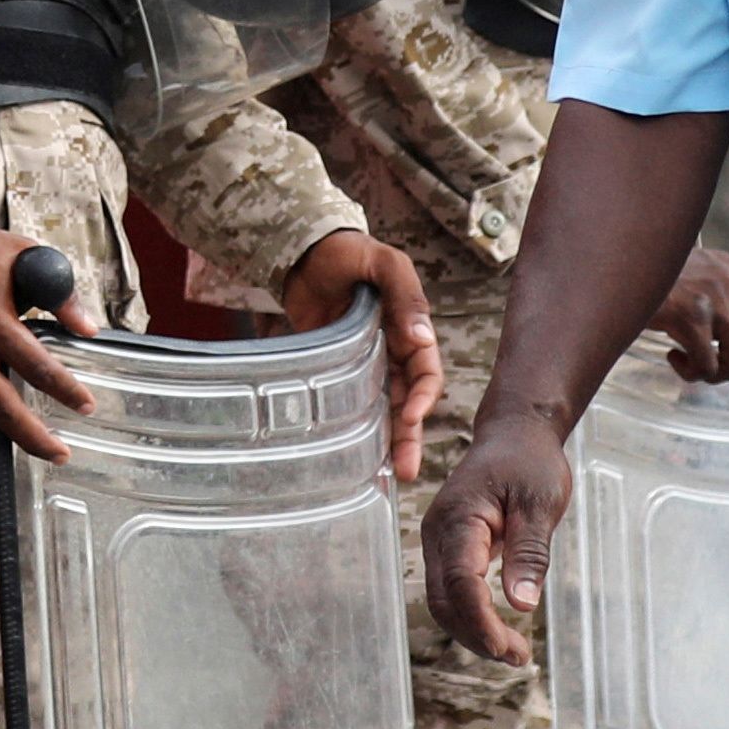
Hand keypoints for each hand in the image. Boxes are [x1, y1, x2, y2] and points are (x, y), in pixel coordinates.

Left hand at [282, 228, 444, 480]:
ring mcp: (368, 365)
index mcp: (411, 331)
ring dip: (389, 442)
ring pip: (385, 410)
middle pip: (408, 402)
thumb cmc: (347, 252)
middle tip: (405, 470)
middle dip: (409, 437)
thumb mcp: (383, 263)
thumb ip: (404, 294)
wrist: (302, 253)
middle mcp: (395, 354)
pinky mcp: (340, 372)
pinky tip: (358, 457)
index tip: (410, 417)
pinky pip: (355, 405)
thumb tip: (422, 336)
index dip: (421, 397)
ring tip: (386, 476)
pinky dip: (360, 430)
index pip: (426, 373)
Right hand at [422, 412, 574, 666]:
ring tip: (513, 651)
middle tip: (519, 657)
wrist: (513, 434)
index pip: (461, 582)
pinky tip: (498, 627)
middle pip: (443, 600)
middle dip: (477, 635)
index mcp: (459, 519)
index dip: (480, 621)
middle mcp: (438, 532)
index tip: (508, 648)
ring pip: (442, 600)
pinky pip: (449, 590)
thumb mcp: (540, 504)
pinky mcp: (447, 546)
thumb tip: (522, 603)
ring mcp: (438, 540)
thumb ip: (529, 552)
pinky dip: (470, 614)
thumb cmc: (529, 462)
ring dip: (473, 630)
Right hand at [651, 245, 728, 383]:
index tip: (717, 352)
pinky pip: (707, 365)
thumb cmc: (639, 277)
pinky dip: (691, 372)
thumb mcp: (684, 273)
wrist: (607, 266)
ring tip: (692, 366)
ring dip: (717, 374)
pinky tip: (671, 356)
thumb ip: (710, 294)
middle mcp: (728, 282)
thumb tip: (725, 339)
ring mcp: (712, 300)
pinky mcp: (690, 318)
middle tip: (711, 368)